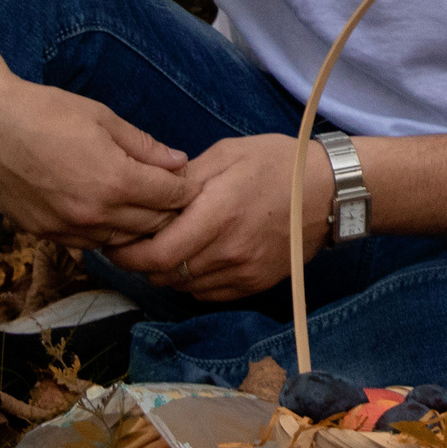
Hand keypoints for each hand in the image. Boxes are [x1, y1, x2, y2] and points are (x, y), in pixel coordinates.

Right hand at [0, 77, 192, 248]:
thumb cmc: (45, 113)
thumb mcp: (103, 118)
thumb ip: (145, 147)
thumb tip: (179, 162)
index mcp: (114, 181)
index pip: (170, 197)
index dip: (185, 188)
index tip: (190, 180)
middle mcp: (94, 214)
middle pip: (151, 224)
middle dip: (168, 210)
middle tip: (173, 193)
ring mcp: (67, 228)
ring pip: (122, 240)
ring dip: (138, 226)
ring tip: (144, 205)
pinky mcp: (45, 234)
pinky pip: (90, 244)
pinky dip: (107, 233)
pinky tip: (109, 213)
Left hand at [103, 133, 334, 303]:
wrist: (331, 192)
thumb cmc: (278, 163)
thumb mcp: (228, 154)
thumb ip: (185, 178)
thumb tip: (149, 194)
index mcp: (218, 214)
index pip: (154, 254)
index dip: (127, 253)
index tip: (116, 240)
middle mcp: (228, 251)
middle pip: (163, 275)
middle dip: (140, 262)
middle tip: (134, 243)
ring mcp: (243, 272)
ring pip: (183, 286)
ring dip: (166, 272)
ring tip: (165, 247)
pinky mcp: (255, 284)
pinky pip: (207, 293)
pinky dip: (192, 280)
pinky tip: (196, 257)